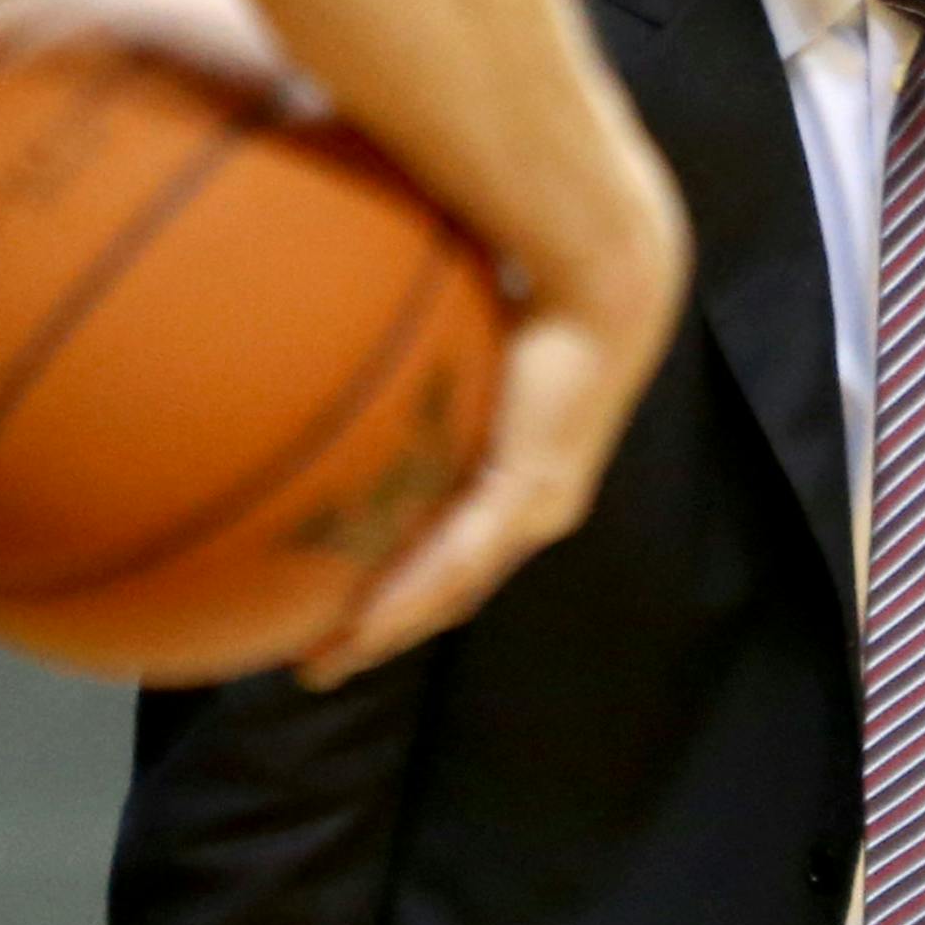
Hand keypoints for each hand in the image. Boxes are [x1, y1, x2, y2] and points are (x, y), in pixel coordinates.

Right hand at [297, 151, 685, 687]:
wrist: (604, 264)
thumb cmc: (530, 260)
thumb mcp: (450, 300)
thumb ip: (399, 302)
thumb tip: (335, 270)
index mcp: (517, 458)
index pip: (454, 529)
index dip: (403, 564)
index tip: (343, 583)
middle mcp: (531, 496)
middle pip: (447, 581)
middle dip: (382, 621)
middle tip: (320, 654)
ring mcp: (533, 503)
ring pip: (447, 589)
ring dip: (383, 629)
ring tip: (322, 663)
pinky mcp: (528, 495)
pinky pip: (455, 563)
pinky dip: (402, 601)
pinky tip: (352, 631)